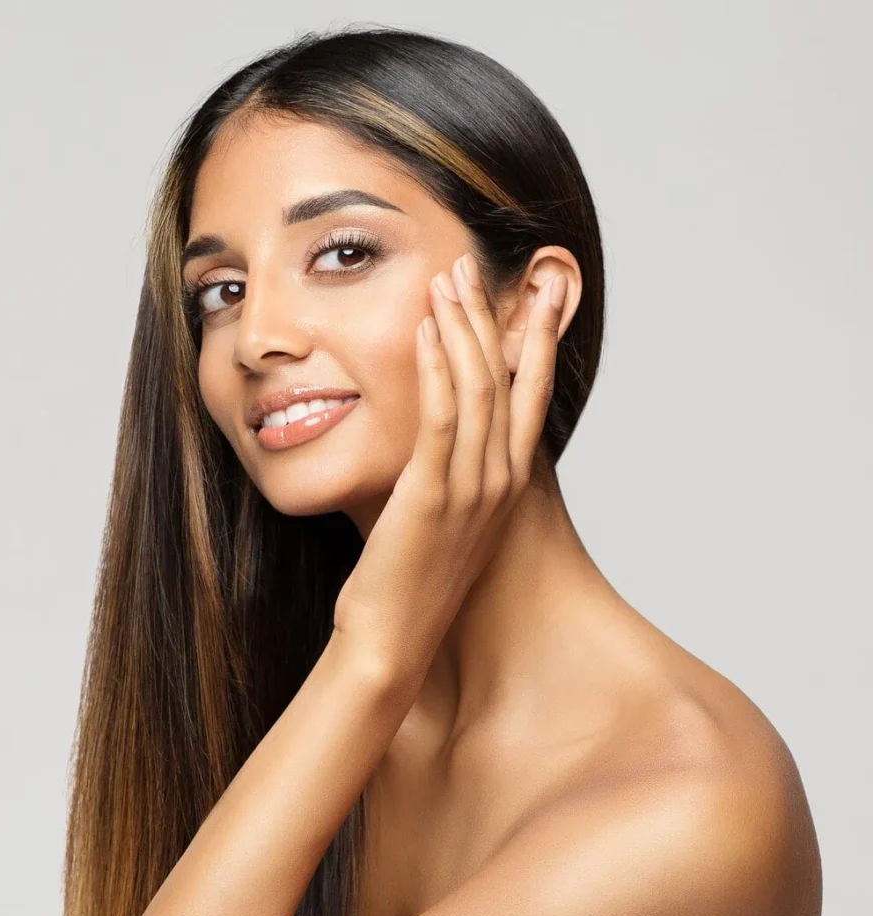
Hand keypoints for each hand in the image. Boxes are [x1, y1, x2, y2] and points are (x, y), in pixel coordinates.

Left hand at [332, 252, 567, 688]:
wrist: (394, 637)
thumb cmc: (413, 578)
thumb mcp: (446, 517)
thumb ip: (453, 471)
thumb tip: (438, 432)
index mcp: (507, 484)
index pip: (531, 396)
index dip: (535, 339)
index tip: (533, 293)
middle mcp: (500, 480)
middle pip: (507, 379)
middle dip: (492, 315)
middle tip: (473, 264)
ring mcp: (472, 487)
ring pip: (478, 388)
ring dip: (462, 327)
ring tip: (446, 278)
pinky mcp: (433, 493)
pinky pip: (442, 416)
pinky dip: (437, 366)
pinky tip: (425, 329)